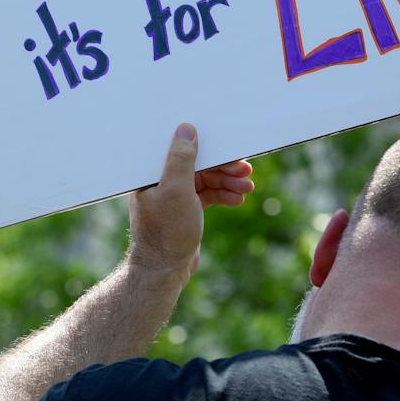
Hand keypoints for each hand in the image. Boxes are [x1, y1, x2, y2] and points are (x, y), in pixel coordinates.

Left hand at [128, 123, 254, 280]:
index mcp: (152, 173)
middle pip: (198, 164)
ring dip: (227, 181)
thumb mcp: (176, 191)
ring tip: (248, 186)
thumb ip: (181, 159)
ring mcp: (174, 196)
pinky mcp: (185, 209)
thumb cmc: (166, 233)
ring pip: (206, 180)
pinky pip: (207, 195)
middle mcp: (161, 181)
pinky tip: (238, 198)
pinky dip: (223, 195)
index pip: (183, 151)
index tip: (230, 149)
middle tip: (246, 170)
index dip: (208, 148)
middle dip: (223, 167)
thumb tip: (186, 129)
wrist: (165, 271)